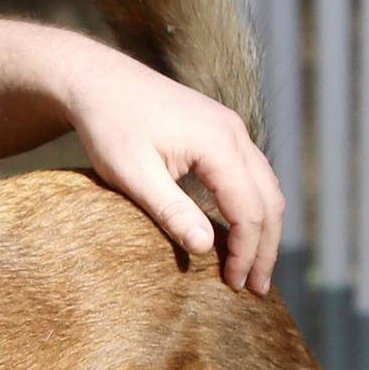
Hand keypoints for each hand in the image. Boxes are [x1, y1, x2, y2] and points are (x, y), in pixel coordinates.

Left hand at [66, 47, 281, 292]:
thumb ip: (171, 211)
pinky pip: (251, 174)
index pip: (249, 209)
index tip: (233, 286)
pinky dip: (252, 207)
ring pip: (266, 186)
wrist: (99, 81)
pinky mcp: (220, 130)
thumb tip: (205, 248)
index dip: (246, 252)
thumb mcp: (134, 175)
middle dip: (266, 247)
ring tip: (253, 267)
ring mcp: (231, 128)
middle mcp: (234, 132)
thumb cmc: (110, 126)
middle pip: (269, 199)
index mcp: (217, 143)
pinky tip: (239, 232)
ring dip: (263, 228)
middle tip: (256, 288)